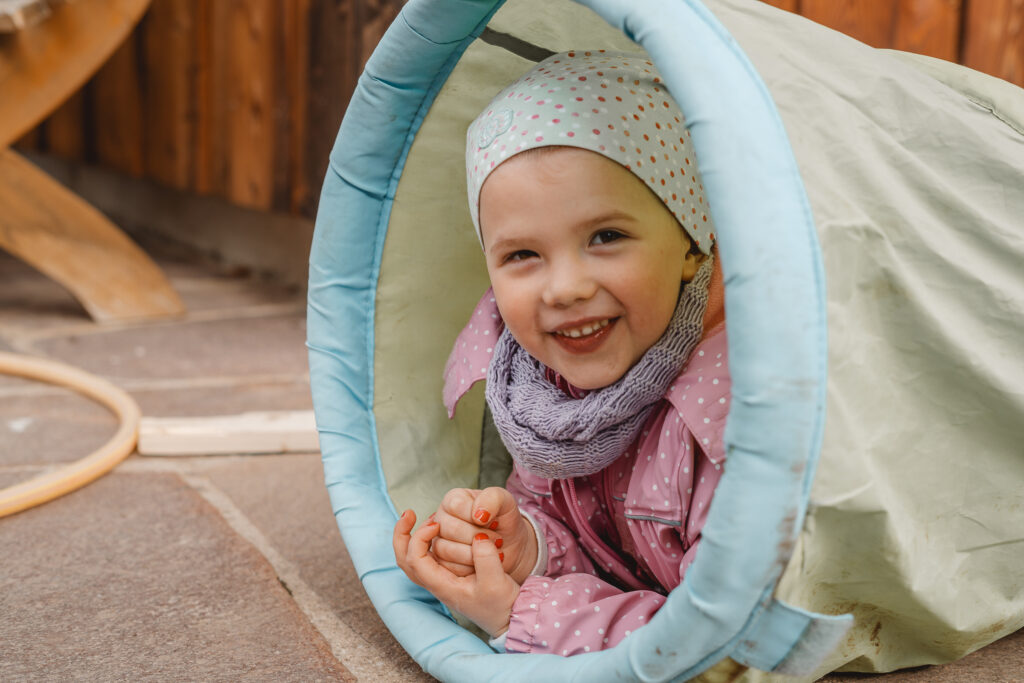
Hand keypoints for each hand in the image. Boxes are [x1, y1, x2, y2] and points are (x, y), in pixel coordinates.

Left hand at [393, 509, 517, 636]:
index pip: (415, 559)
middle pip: (405, 560)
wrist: (510, 618)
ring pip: (414, 559)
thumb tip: (478, 537)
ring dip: (413, 537)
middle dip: (402, 535)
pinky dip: (426, 543)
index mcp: (442, 586)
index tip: (437, 524)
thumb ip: (486, 558)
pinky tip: (439, 532)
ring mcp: (442, 581)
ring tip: (426, 519)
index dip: (420, 537)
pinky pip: (428, 559)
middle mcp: (437, 583)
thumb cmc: (502, 605)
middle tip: (408, 513)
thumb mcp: (497, 582)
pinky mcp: (451, 577)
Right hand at [431, 486, 537, 583]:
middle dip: (479, 537)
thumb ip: (492, 498)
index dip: (477, 516)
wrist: (511, 547)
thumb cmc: (505, 522)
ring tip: (491, 551)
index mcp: (453, 500)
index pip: (455, 505)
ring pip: (447, 550)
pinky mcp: (443, 564)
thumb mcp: (506, 502)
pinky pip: (450, 568)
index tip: (494, 521)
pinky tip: (483, 562)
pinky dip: (471, 567)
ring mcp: (439, 542)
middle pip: (450, 529)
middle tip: (497, 539)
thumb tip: (477, 514)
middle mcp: (442, 520)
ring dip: (475, 554)